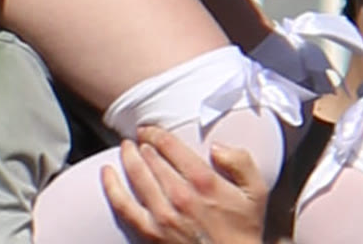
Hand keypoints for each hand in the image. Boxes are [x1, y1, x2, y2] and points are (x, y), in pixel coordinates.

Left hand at [102, 126, 267, 243]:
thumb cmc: (243, 229)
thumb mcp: (255, 192)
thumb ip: (241, 162)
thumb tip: (218, 146)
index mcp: (205, 182)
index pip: (172, 148)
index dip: (157, 134)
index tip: (150, 129)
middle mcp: (181, 196)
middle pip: (152, 159)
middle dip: (143, 143)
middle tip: (139, 136)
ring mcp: (163, 216)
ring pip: (137, 176)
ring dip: (128, 157)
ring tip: (125, 147)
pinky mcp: (150, 233)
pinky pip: (123, 205)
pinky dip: (112, 186)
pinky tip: (107, 173)